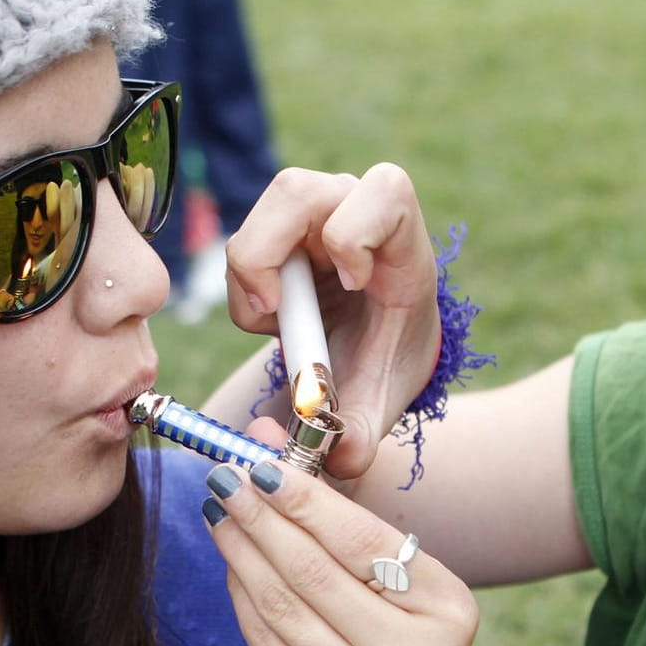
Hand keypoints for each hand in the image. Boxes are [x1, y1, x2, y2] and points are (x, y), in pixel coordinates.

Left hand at [200, 444, 476, 645]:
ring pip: (282, 606)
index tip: (261, 463)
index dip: (304, 499)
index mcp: (445, 611)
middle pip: (315, 573)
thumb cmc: (398, 633)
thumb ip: (337, 509)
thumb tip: (265, 436)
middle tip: (225, 476)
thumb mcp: (397, 574)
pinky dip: (241, 595)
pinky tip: (231, 561)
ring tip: (218, 511)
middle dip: (261, 516)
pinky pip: (265, 643)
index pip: (361, 542)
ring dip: (241, 551)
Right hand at [224, 164, 440, 478]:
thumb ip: (357, 437)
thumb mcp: (377, 403)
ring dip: (251, 275)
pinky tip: (273, 318)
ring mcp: (314, 213)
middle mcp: (355, 211)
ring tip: (276, 322)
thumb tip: (333, 456)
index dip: (356, 232)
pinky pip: (244, 241)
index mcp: (402, 244)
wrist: (372, 350)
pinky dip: (244, 286)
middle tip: (275, 311)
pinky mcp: (280, 227)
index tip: (352, 286)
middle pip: (298, 190)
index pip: (386, 192)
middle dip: (270, 254)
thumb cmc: (383, 364)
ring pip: (262, 213)